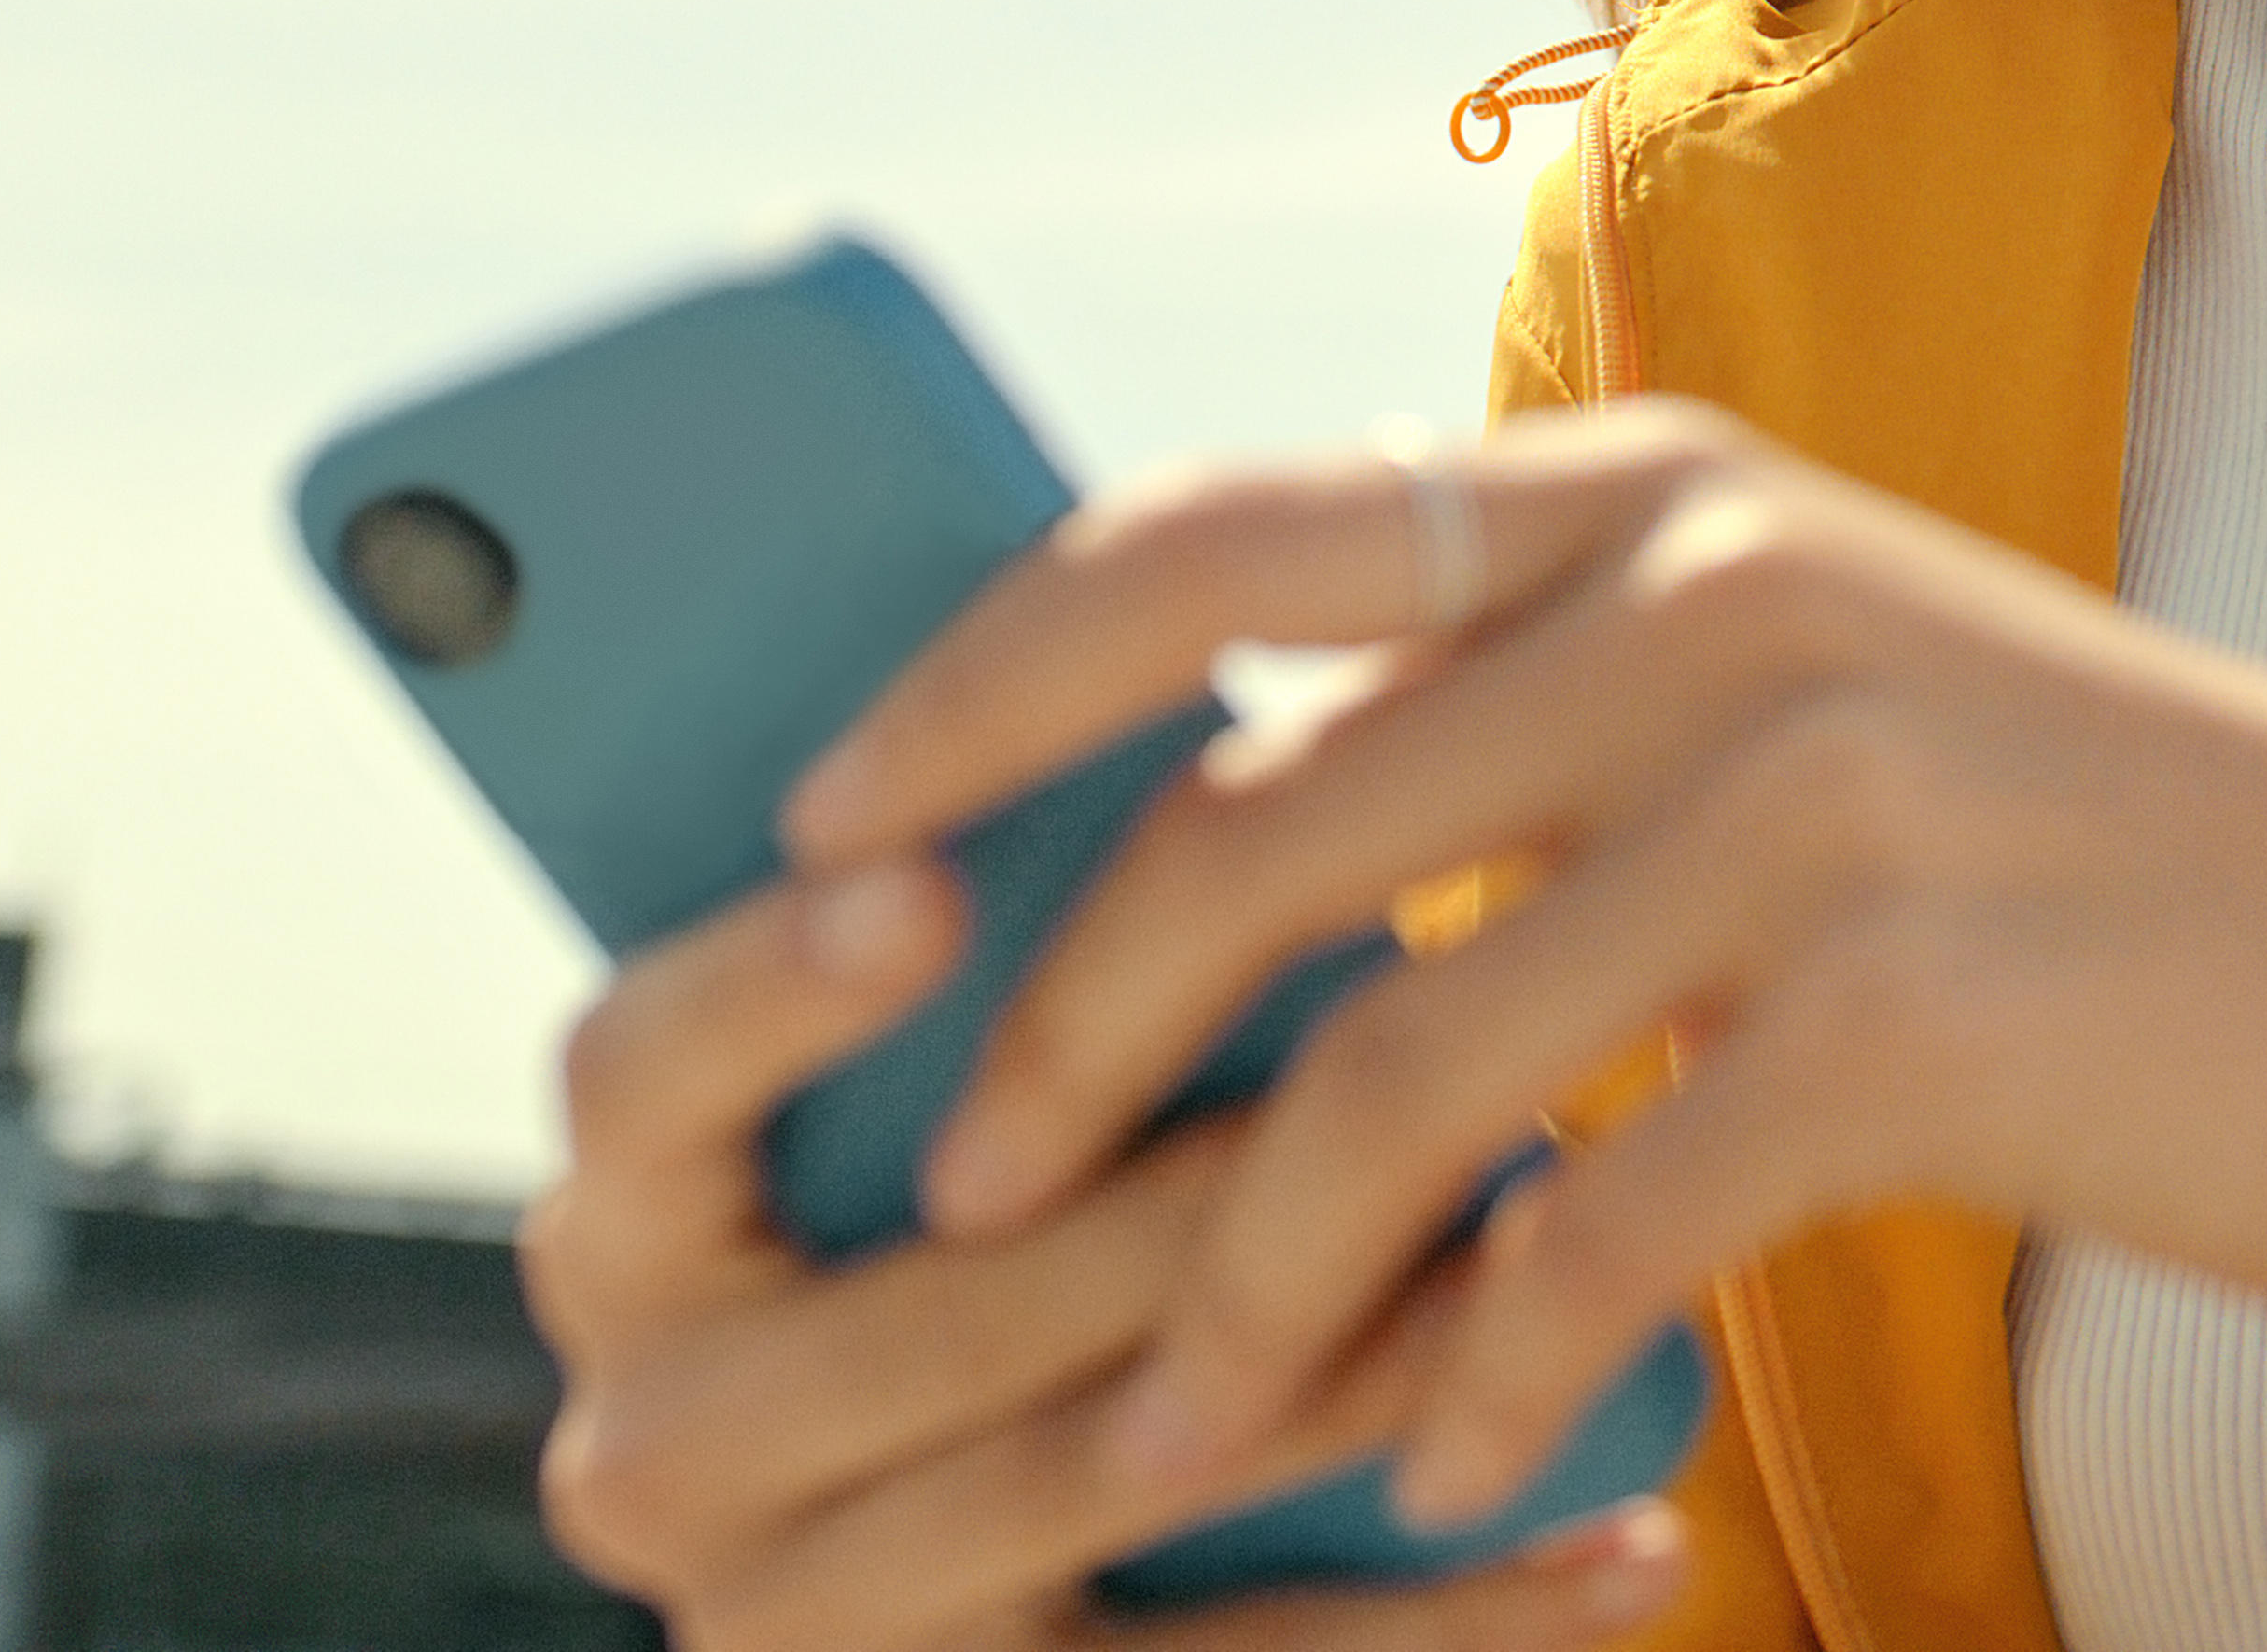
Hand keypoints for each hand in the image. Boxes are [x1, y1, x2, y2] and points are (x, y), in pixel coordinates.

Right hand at [519, 848, 1699, 1651]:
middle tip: (1419, 1065)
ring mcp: (791, 1621)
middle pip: (920, 1305)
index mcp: (632, 1224)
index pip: (631, 1077)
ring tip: (1563, 1267)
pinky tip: (1634, 1537)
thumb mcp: (991, 1086)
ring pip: (1090, 1477)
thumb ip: (1026, 935)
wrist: (1053, 1581)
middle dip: (1185, 1195)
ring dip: (1350, 1372)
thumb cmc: (1054, 1211)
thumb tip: (1208, 707)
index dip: (768, 985)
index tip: (926, 882)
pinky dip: (1445, 1615)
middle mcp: (654, 1442)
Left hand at [773, 398, 2266, 1538]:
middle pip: (1236, 830)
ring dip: (1236, 1292)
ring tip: (1167, 1438)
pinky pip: (1585, 1231)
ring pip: (1382, 1068)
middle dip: (1048, 1053)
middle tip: (955, 1212)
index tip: (814, 838)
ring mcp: (1818, 794)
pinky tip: (1446, 1468)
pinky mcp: (1908, 1013)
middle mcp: (1715, 595)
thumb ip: (1553, 715)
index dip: (973, 684)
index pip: (1204, 538)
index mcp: (1660, 489)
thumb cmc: (2124, 866)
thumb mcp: (1824, 692)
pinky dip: (1476, 1379)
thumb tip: (1217, 830)